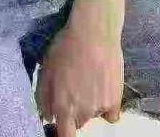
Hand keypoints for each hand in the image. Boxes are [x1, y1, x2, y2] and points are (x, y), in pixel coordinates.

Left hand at [35, 0, 124, 134]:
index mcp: (63, 106)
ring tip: (88, 81)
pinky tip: (102, 88)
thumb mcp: (46, 68)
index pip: (64, 136)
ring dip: (88, 106)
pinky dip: (106, 106)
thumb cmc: (65, 47)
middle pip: (76, 122)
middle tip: (73, 88)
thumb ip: (43, 96)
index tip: (61, 124)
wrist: (94, 32)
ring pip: (91, 115)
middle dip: (73, 111)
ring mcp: (100, 108)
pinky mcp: (116, 100)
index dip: (61, 132)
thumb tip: (46, 116)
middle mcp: (82, 112)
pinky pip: (110, 115)